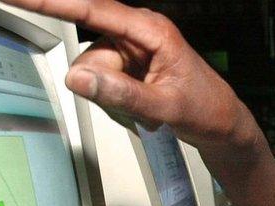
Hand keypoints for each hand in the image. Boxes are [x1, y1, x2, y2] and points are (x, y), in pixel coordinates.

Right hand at [0, 0, 245, 143]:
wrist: (222, 123)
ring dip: (113, 96)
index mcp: (151, 30)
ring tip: (146, 107)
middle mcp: (138, 33)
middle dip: (105, 83)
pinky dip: (116, 99)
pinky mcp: (126, 65)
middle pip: (91, 54)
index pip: (92, 10)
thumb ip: (120, 93)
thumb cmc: (206, 108)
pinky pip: (101, 81)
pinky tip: (142, 106)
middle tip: (138, 104)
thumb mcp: (165, 106)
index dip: (51, 2)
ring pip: (93, 72)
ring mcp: (131, 50)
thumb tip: (79, 78)